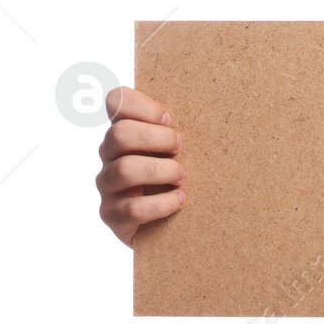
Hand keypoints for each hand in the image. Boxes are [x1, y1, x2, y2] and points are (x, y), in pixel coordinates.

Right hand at [96, 86, 185, 246]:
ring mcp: (108, 185)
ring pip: (124, 170)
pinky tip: (179, 201)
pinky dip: (161, 203)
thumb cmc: (177, 174)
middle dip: (157, 139)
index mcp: (126, 130)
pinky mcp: (112, 215)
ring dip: (161, 171)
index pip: (116, 101)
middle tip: (180, 148)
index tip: (169, 119)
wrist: (170, 222)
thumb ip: (180, 127)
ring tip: (182, 176)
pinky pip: (132, 208)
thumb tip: (215, 103)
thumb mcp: (179, 146)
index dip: (143, 107)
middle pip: (119, 134)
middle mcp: (110, 155)